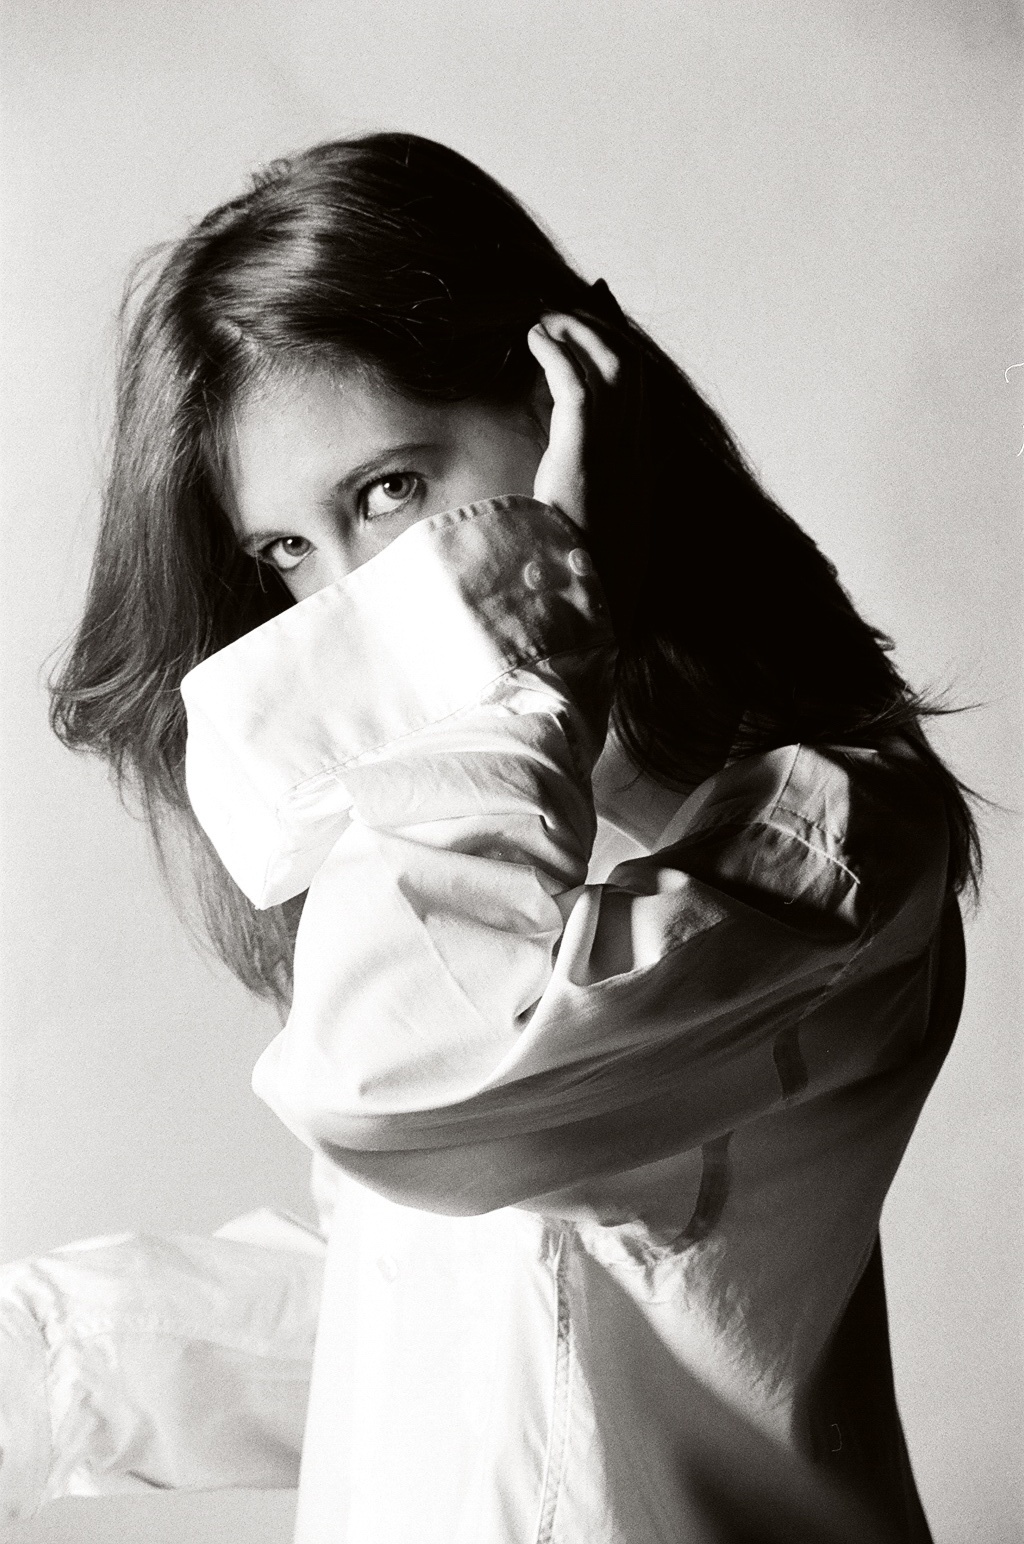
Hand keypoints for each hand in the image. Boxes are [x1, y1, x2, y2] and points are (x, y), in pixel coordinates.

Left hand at [526, 301, 649, 635]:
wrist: (589, 609)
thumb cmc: (590, 580)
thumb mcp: (608, 537)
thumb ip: (616, 501)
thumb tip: (628, 483)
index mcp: (641, 469)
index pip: (641, 393)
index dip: (620, 353)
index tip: (597, 329)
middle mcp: (635, 453)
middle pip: (631, 367)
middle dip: (601, 331)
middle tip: (565, 314)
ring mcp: (614, 452)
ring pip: (610, 364)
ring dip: (579, 332)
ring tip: (546, 320)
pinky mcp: (583, 454)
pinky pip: (575, 385)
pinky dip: (557, 353)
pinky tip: (534, 339)